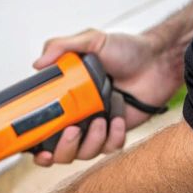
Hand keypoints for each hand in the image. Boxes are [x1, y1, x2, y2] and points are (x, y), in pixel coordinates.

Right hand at [31, 25, 182, 166]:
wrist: (159, 60)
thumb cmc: (127, 50)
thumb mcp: (92, 40)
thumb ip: (62, 46)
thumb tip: (37, 64)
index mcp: (65, 96)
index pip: (40, 125)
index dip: (32, 141)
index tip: (33, 145)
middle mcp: (77, 115)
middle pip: (59, 150)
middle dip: (63, 147)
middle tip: (73, 130)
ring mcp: (97, 127)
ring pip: (84, 153)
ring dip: (91, 141)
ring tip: (102, 120)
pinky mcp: (117, 134)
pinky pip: (109, 148)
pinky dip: (112, 137)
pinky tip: (117, 119)